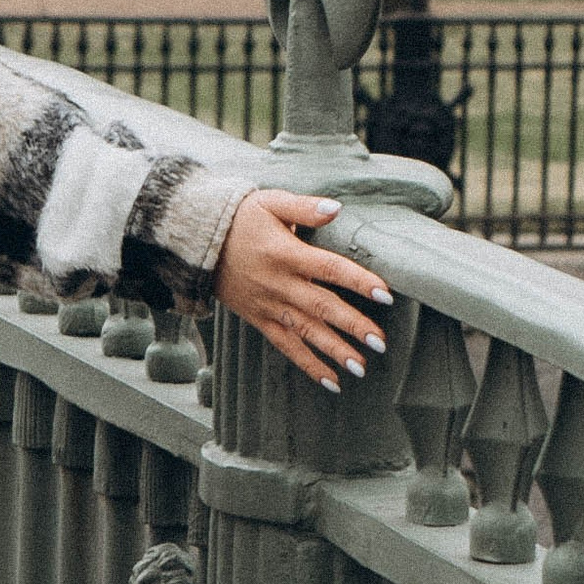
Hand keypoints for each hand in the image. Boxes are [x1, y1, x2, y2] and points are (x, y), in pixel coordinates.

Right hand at [212, 190, 392, 391]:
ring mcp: (269, 305)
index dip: (358, 281)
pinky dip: (307, 364)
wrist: (198, 242)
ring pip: (306, 332)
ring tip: (361, 367)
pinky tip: (331, 380)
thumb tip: (336, 208)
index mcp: (286, 253)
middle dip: (352, 326)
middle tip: (380, 342)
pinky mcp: (260, 319)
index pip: (329, 269)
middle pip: (321, 307)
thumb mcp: (270, 203)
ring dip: (334, 351)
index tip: (385, 294)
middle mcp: (279, 283)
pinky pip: (285, 345)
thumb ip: (304, 207)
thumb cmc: (239, 218)